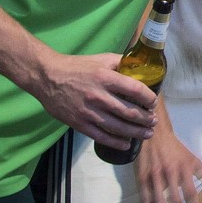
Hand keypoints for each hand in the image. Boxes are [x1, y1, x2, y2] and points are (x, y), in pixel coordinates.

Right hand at [29, 51, 157, 150]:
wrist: (47, 77)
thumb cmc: (76, 66)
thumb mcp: (101, 58)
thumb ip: (121, 62)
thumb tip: (140, 66)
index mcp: (106, 78)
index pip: (135, 90)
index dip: (149, 98)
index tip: (153, 103)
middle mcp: (99, 96)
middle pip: (129, 112)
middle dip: (146, 119)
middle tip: (154, 121)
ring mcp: (88, 112)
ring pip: (118, 127)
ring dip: (136, 132)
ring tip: (147, 133)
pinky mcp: (78, 123)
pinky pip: (101, 136)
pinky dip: (116, 142)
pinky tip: (126, 144)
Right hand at [135, 119, 201, 202]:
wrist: (154, 135)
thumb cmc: (176, 149)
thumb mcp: (193, 159)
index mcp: (185, 170)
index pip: (192, 194)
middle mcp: (170, 174)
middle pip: (175, 202)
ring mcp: (154, 176)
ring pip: (158, 202)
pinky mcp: (141, 177)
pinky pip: (144, 197)